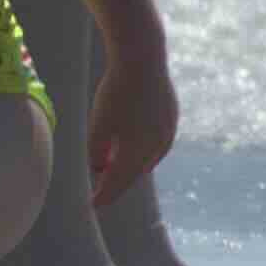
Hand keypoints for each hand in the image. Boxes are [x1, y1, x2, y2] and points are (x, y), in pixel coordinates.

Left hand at [90, 42, 178, 192]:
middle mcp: (158, 147)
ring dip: (130, 166)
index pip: (119, 181)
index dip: (105, 194)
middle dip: (118, 181)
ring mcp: (168, 132)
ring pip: (147, 159)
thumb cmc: (117, 91)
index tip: (94, 205)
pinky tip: (133, 148)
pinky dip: (141, 151)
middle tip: (102, 189)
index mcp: (139, 151)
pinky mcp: (171, 119)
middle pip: (135, 172)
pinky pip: (156, 144)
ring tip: (114, 170)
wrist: (143, 60)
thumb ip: (97, 150)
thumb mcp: (99, 122)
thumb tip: (99, 168)